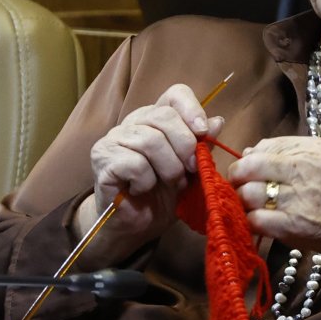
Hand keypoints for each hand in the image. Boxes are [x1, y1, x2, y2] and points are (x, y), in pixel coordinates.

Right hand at [72, 84, 223, 260]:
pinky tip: (142, 189)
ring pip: (151, 141)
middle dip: (185, 148)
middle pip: (165, 118)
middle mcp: (134, 122)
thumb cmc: (164, 194)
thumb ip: (203, 146)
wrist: (136, 225)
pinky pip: (134, 164)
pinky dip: (146, 181)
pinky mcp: (102, 159)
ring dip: (169, 168)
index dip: (192, 109)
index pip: (175, 94)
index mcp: (157, 118)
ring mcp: (114, 138)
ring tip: (170, 183)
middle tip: (190, 171)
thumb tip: (218, 121)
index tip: (203, 133)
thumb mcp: (192, 170)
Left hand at [228, 136, 320, 307]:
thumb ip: (293, 153)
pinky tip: (262, 222)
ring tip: (254, 205)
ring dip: (244, 201)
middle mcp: (307, 169)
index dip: (252, 158)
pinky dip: (253, 221)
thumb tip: (252, 151)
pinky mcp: (294, 226)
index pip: (266, 145)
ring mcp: (300, 198)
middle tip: (241, 186)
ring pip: (248, 193)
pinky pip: (256, 220)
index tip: (252, 169)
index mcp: (316, 149)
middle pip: (250, 166)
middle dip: (239, 177)